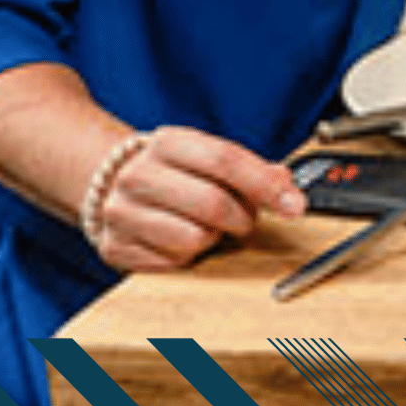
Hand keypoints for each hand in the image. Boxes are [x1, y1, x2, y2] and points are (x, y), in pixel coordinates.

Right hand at [91, 126, 305, 272]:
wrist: (110, 183)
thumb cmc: (174, 171)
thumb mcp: (209, 156)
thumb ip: (253, 170)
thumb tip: (287, 187)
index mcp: (168, 143)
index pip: (225, 161)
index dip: (265, 185)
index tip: (294, 204)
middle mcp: (138, 175)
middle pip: (213, 204)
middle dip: (243, 218)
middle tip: (246, 219)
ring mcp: (121, 212)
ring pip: (194, 239)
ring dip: (215, 238)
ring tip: (208, 226)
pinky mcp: (115, 247)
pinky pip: (173, 262)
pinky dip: (188, 256)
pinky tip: (181, 238)